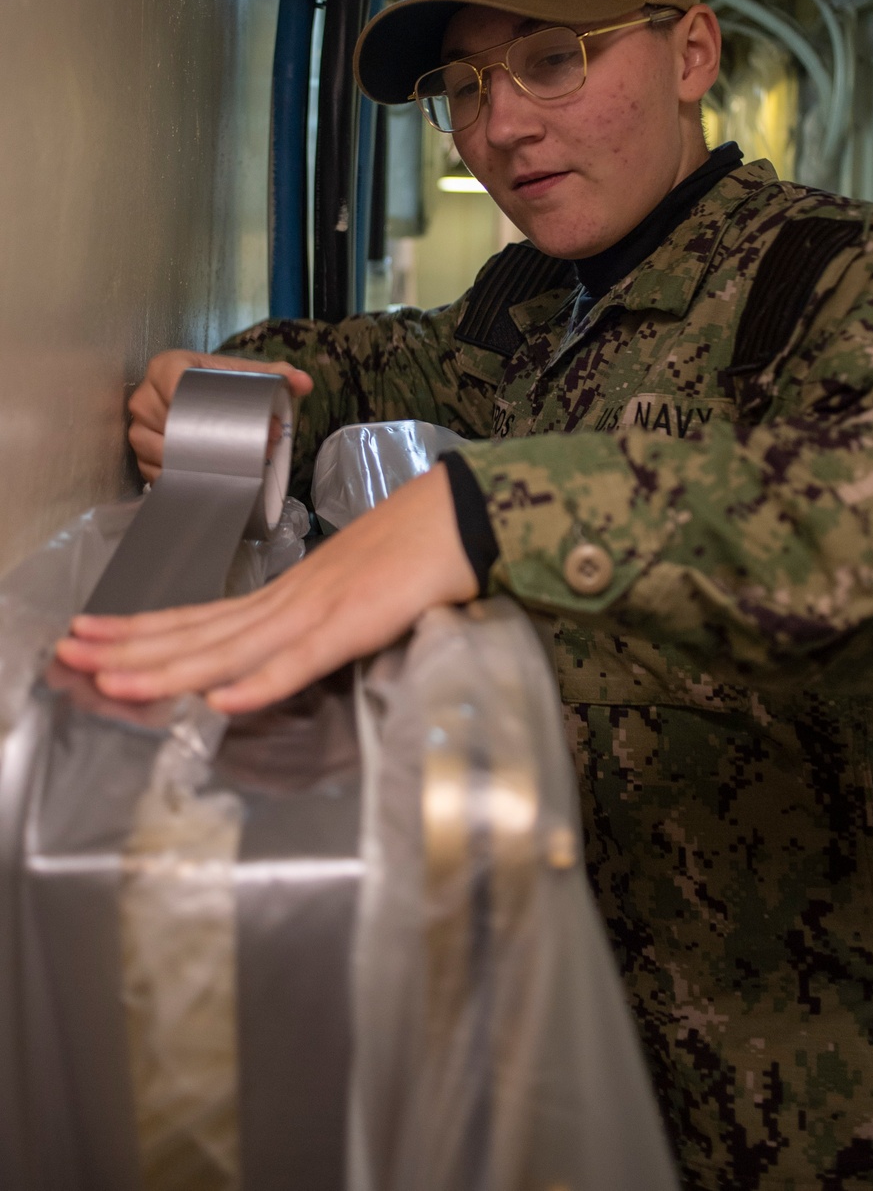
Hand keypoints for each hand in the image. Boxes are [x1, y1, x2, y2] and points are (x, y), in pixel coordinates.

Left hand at [55, 464, 478, 713]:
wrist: (461, 514)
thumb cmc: (413, 552)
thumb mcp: (351, 594)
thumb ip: (314, 627)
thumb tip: (277, 655)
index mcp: (286, 597)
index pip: (200, 619)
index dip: (142, 631)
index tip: (90, 635)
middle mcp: (288, 601)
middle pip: (197, 632)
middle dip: (129, 647)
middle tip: (67, 654)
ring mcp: (317, 610)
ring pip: (230, 648)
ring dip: (169, 667)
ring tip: (114, 681)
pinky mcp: (354, 623)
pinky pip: (301, 660)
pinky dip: (260, 681)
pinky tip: (222, 701)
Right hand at [129, 349, 313, 480]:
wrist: (206, 400)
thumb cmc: (222, 385)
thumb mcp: (248, 376)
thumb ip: (278, 375)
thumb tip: (304, 383)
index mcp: (166, 367)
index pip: (171, 383)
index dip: (199, 404)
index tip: (232, 423)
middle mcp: (146, 396)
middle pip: (168, 421)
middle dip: (204, 440)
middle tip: (243, 450)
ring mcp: (139, 427)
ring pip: (157, 450)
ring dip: (191, 462)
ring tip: (226, 466)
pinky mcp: (141, 454)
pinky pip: (154, 470)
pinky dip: (179, 477)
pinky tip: (202, 479)